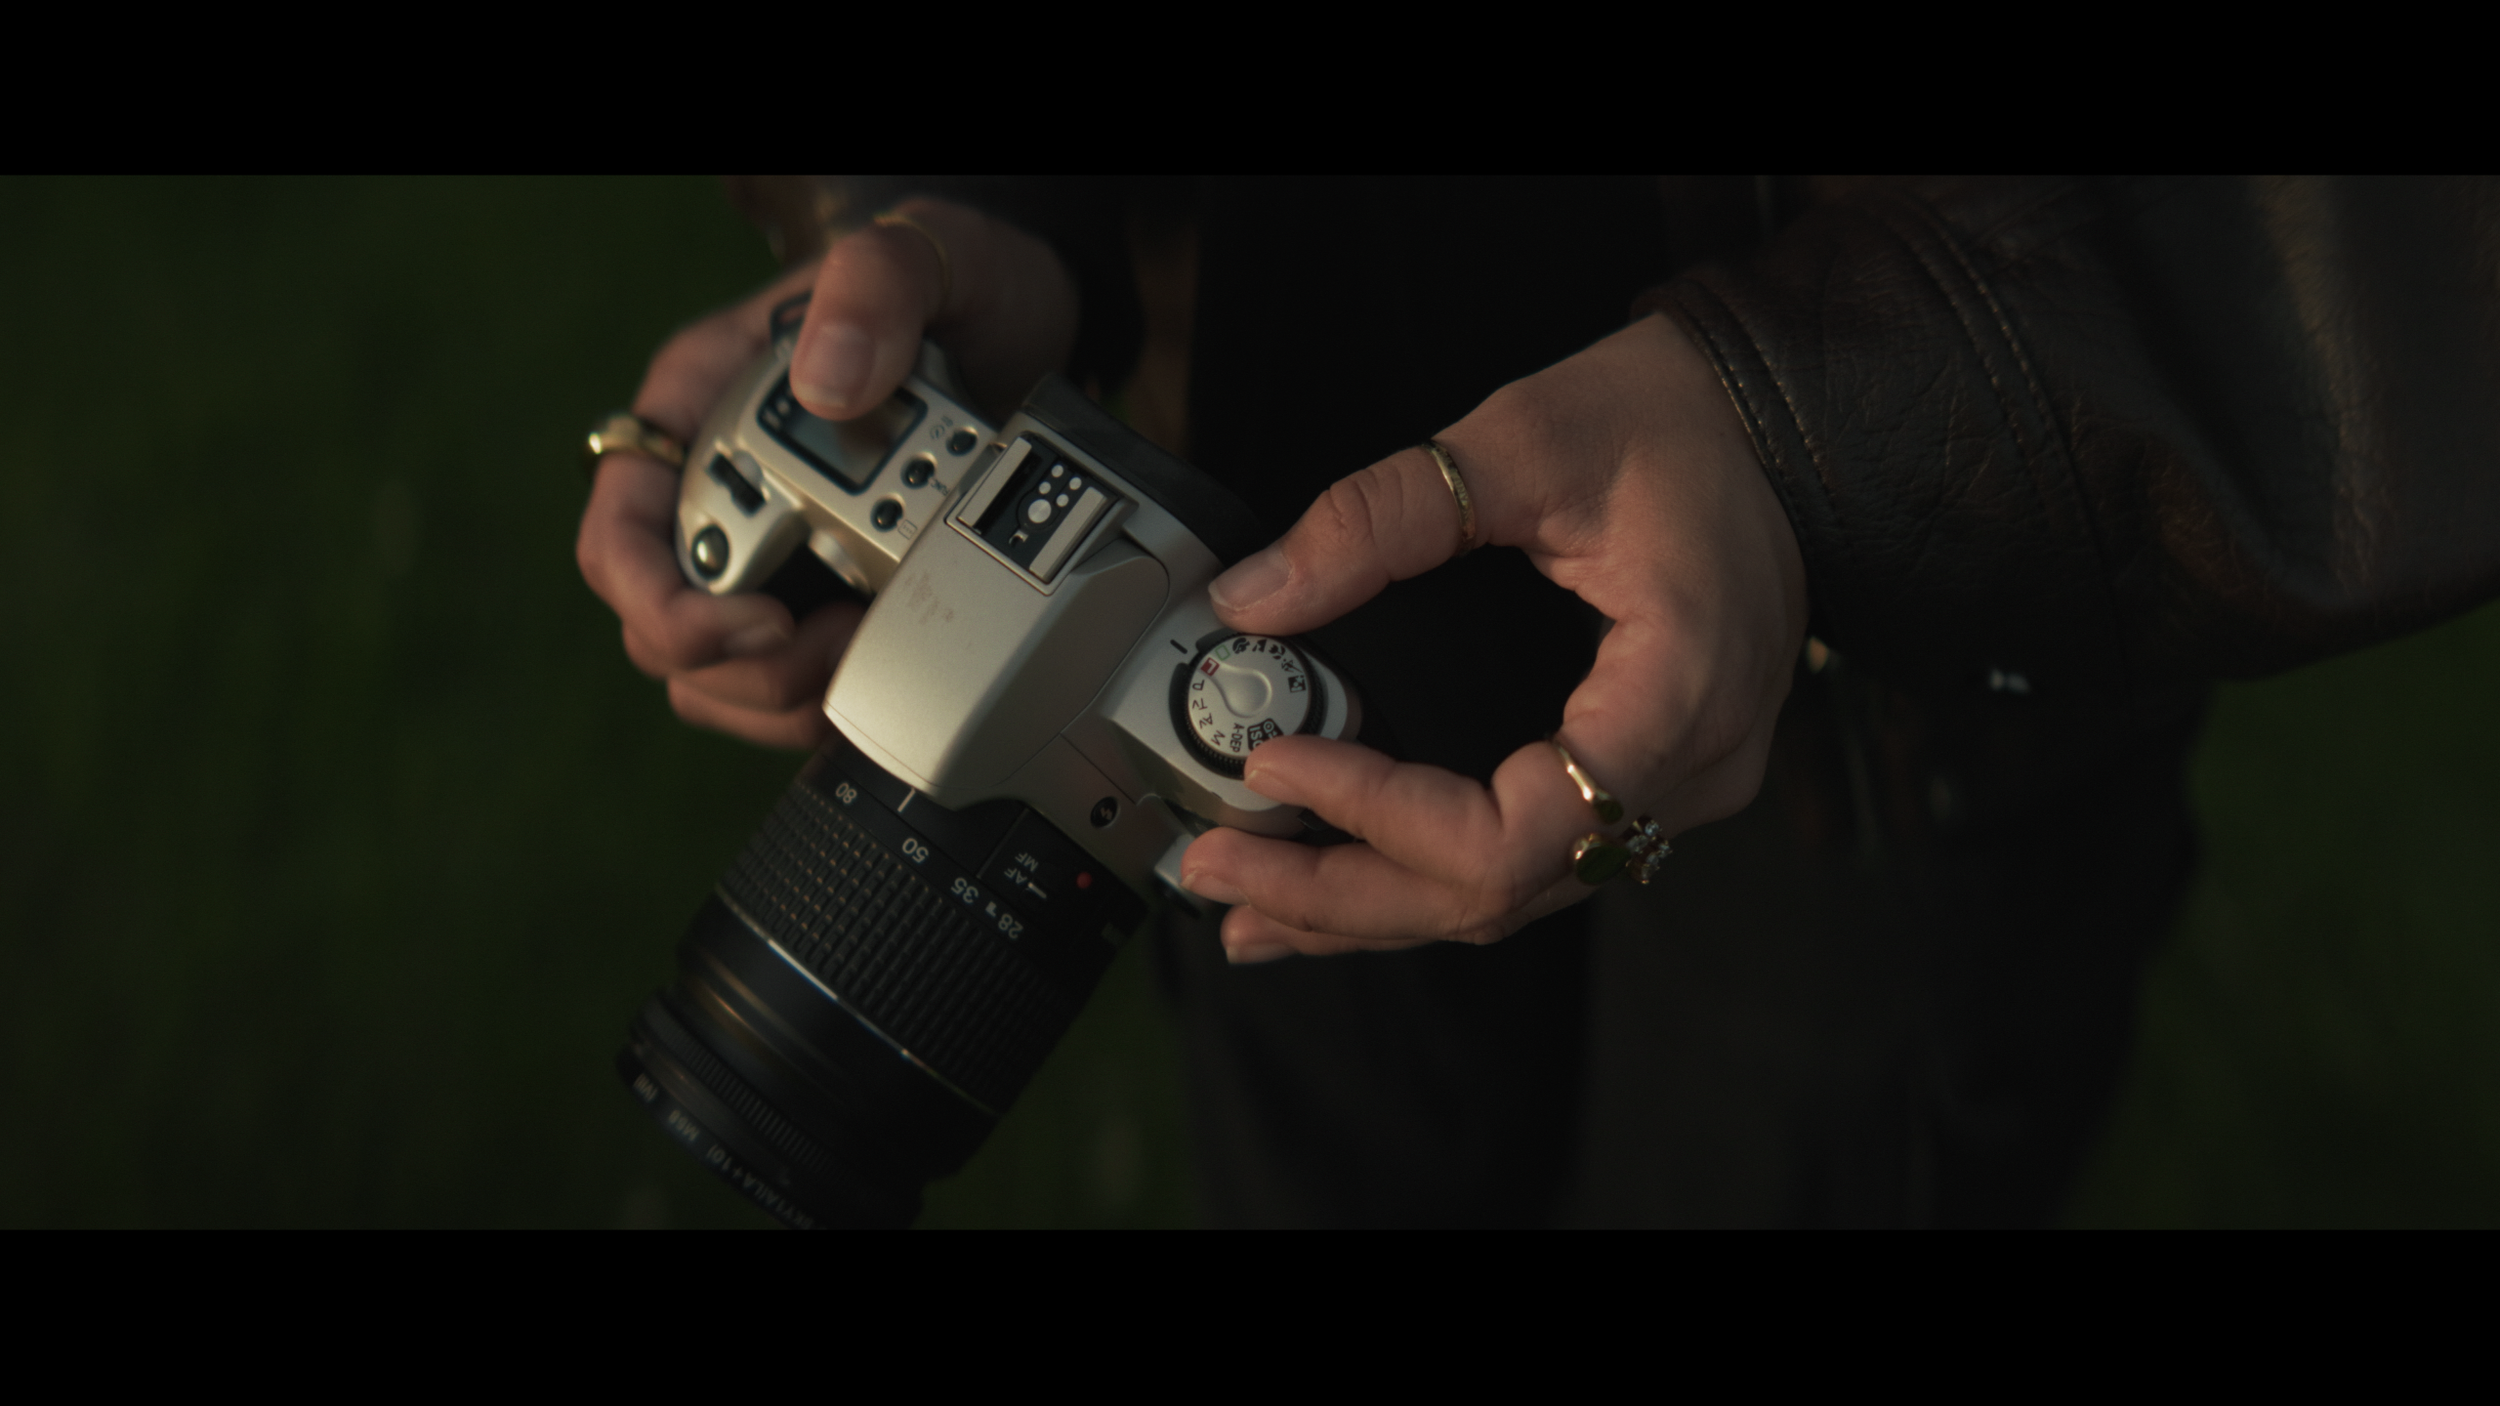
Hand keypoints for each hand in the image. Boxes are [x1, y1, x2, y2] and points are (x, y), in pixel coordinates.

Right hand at [575, 197, 1077, 747]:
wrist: (1028, 321)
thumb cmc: (954, 282)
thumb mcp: (923, 256)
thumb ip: (874, 286)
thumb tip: (826, 387)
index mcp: (696, 405)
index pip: (620, 539)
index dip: (668, 607)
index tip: (764, 620)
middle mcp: (714, 487)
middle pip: (661, 631)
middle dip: (743, 667)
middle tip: (839, 644)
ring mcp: (769, 548)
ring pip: (717, 676)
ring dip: (783, 696)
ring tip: (863, 652)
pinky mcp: (827, 591)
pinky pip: (788, 682)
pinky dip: (824, 702)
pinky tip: (881, 674)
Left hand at [1176, 314, 1808, 961]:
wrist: (1771, 419)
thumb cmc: (1676, 421)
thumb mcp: (1522, 437)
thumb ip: (1384, 515)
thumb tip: (1253, 597)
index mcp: (1676, 694)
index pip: (1517, 834)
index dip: (1383, 816)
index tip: (1280, 759)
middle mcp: (1691, 770)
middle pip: (1500, 895)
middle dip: (1342, 892)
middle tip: (1217, 863)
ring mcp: (1677, 789)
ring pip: (1510, 898)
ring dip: (1370, 905)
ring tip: (1248, 904)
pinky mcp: (1649, 781)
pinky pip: (1532, 863)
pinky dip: (1427, 879)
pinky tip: (1342, 887)